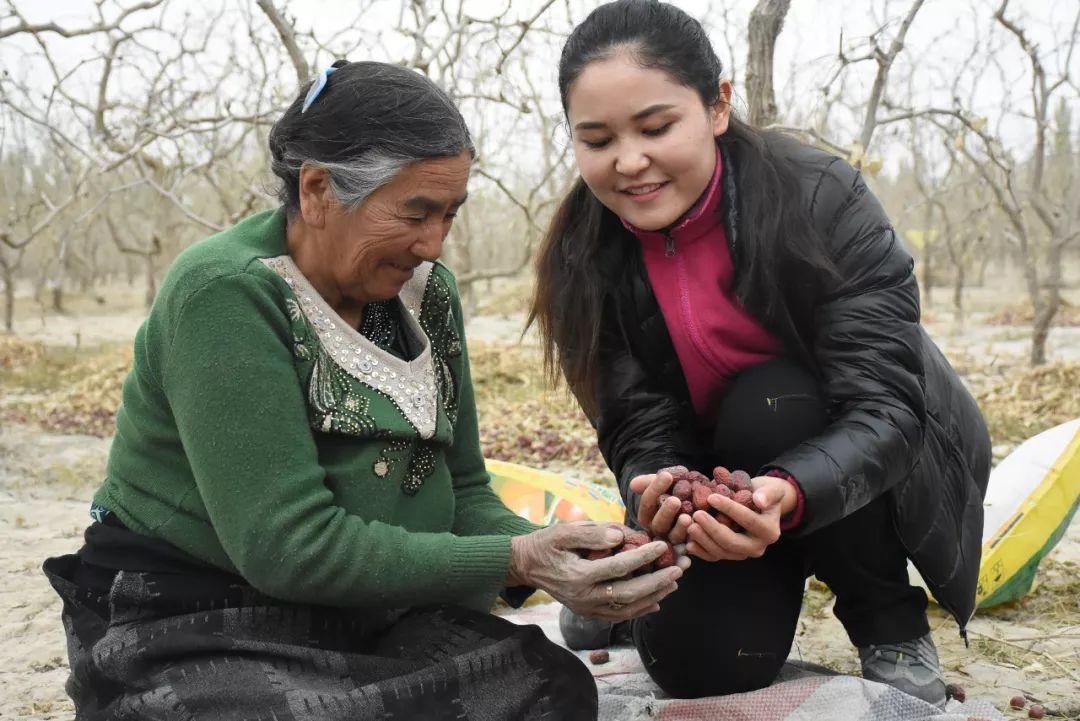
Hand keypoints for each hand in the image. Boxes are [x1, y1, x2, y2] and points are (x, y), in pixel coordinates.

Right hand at [507, 522, 683, 621]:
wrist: (526, 566)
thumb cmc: (546, 543)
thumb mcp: (564, 531)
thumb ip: (592, 533)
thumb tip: (621, 536)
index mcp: (578, 575)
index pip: (618, 567)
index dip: (643, 556)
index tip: (662, 545)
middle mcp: (584, 597)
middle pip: (629, 594)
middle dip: (657, 581)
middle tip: (679, 569)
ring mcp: (586, 608)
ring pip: (627, 609)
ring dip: (654, 596)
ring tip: (674, 582)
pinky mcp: (588, 612)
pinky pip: (619, 615)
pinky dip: (640, 609)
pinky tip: (657, 600)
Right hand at [628, 471, 691, 543]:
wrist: (699, 498)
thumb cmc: (678, 488)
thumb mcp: (665, 482)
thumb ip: (649, 482)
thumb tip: (633, 484)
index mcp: (648, 515)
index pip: (647, 502)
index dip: (655, 488)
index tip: (667, 476)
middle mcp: (659, 529)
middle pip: (658, 524)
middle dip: (666, 512)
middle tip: (675, 500)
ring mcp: (674, 539)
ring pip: (674, 536)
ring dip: (679, 528)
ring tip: (686, 518)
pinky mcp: (689, 545)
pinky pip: (690, 544)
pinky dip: (694, 537)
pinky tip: (698, 527)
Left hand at [685, 476, 795, 561]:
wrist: (760, 504)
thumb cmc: (764, 493)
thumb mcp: (771, 489)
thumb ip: (768, 493)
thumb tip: (759, 500)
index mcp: (769, 531)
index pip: (748, 520)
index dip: (730, 509)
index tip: (711, 497)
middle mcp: (758, 547)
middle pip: (732, 542)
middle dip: (712, 529)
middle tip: (696, 515)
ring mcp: (743, 554)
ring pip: (721, 552)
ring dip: (703, 540)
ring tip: (689, 526)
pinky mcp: (730, 556)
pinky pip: (714, 557)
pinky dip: (701, 551)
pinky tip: (689, 543)